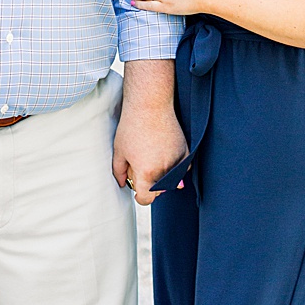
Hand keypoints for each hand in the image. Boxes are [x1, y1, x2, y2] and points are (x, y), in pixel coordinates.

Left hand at [113, 60, 187, 205]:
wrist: (150, 105)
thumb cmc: (132, 126)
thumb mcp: (120, 152)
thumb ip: (119, 173)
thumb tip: (122, 184)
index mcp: (147, 174)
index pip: (147, 199)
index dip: (141, 197)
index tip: (138, 191)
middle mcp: (164, 170)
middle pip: (159, 190)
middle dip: (150, 184)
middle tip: (142, 167)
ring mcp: (177, 160)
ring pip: (171, 180)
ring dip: (163, 175)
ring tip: (153, 158)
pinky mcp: (185, 151)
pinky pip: (183, 168)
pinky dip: (176, 167)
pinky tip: (166, 156)